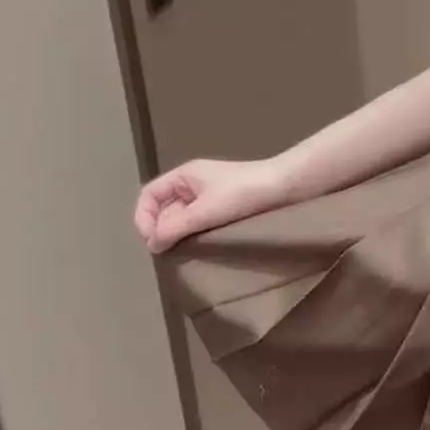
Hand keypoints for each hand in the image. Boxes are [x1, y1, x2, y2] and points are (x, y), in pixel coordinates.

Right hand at [133, 158, 288, 253]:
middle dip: (161, 230)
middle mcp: (193, 184)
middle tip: (168, 253)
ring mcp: (209, 196)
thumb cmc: (243, 193)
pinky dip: (194, 235)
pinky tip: (200, 248)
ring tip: (183, 253)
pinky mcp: (224, 208)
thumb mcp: (204, 211)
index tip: (152, 240)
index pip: (149, 196)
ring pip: (181, 218)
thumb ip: (175, 227)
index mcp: (184, 176)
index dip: (143, 218)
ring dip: (178, 235)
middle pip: (163, 209)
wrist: (285, 187)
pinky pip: (199, 223)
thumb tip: (152, 245)